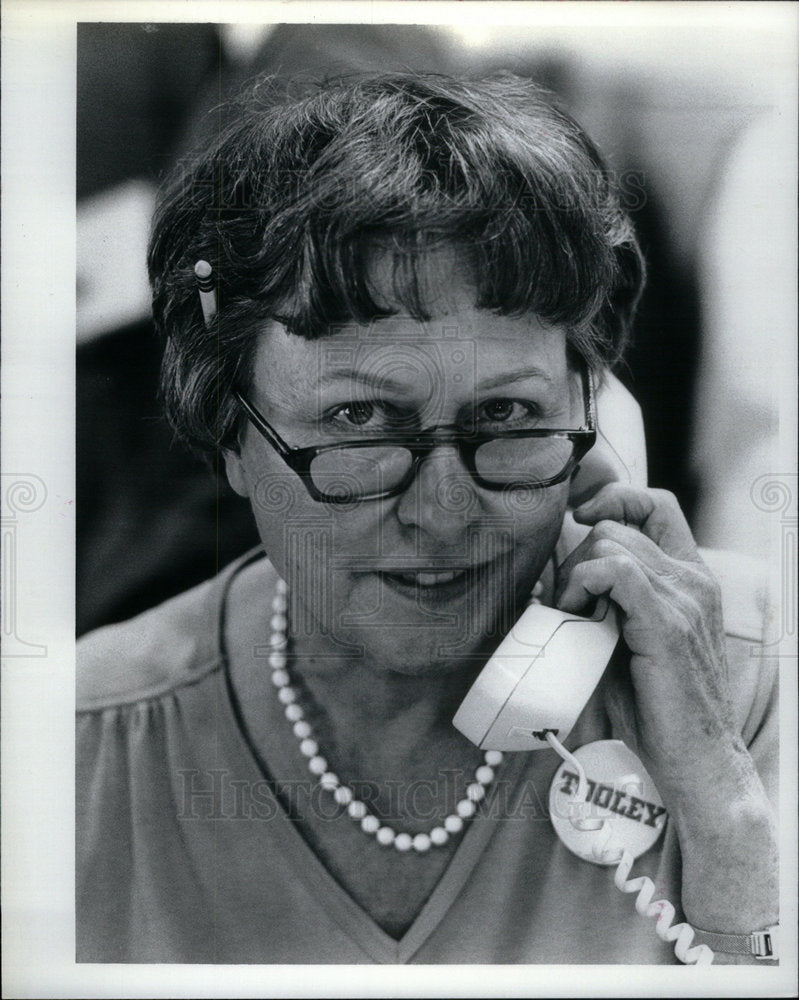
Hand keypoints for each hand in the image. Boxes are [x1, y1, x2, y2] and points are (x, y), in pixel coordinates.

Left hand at [555, 484, 776, 936]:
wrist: (699, 762)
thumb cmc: (659, 708)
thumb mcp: (635, 639)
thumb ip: (614, 601)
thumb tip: (559, 577)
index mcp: (692, 579)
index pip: (657, 505)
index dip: (614, 498)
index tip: (579, 520)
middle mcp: (694, 581)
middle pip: (617, 527)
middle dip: (577, 554)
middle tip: (566, 601)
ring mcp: (684, 600)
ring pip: (611, 543)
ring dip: (575, 573)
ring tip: (571, 614)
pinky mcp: (666, 625)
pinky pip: (615, 570)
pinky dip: (583, 583)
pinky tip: (577, 614)